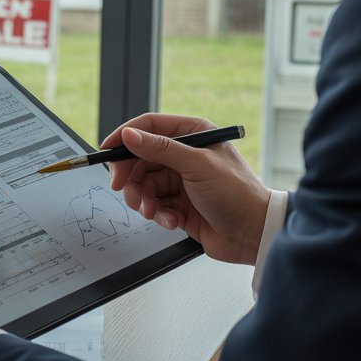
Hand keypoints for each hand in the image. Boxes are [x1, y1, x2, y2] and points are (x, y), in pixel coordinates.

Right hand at [103, 113, 270, 265]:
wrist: (254, 234)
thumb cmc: (237, 194)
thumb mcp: (196, 166)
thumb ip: (160, 149)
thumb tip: (129, 135)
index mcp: (192, 134)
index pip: (148, 127)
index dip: (125, 137)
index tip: (106, 150)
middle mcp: (184, 154)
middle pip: (140, 158)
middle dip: (131, 176)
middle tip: (124, 190)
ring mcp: (180, 179)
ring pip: (143, 184)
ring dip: (143, 199)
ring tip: (152, 211)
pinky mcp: (178, 203)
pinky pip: (153, 204)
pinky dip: (158, 214)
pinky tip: (172, 221)